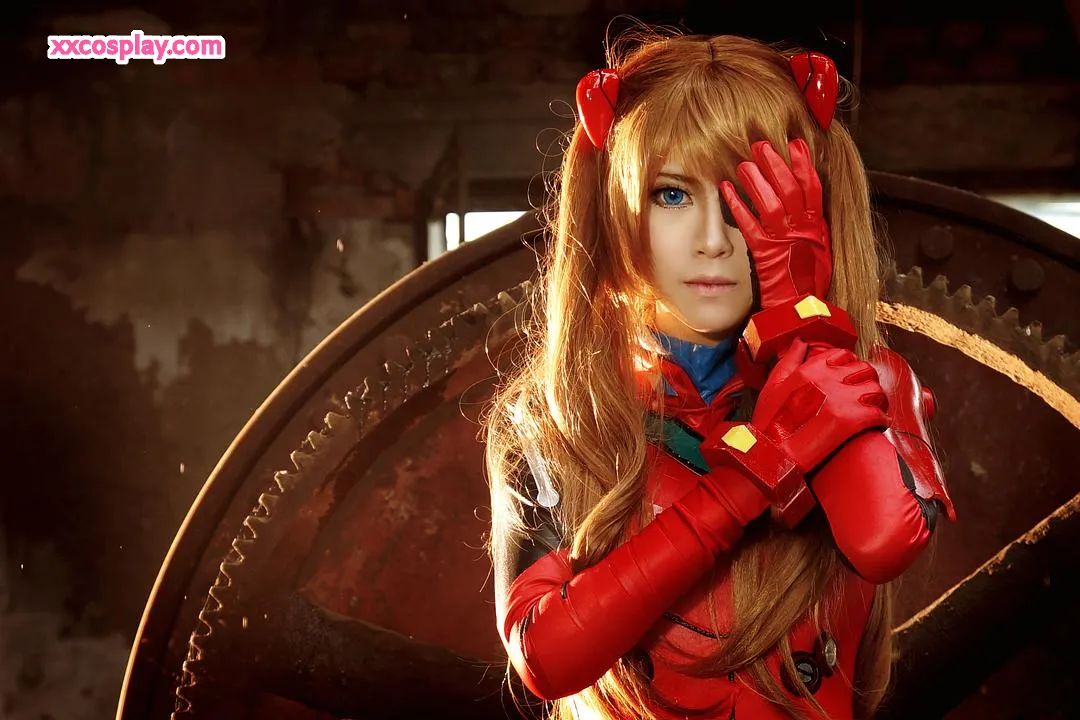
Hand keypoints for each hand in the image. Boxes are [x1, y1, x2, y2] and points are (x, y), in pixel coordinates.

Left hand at [720, 139, 831, 308]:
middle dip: (776, 165)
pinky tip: (726, 190)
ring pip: (772, 204)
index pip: (813, 187)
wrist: (802, 311)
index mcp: (817, 227)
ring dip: (757, 181)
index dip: (804, 164)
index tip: (795, 144)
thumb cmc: (808, 282)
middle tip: (761, 145)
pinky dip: (739, 206)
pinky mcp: (766, 254)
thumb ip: (810, 226)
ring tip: (743, 163)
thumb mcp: (817, 250)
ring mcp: (785, 242)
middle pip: (790, 189)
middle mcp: (803, 231)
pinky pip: (751, 226)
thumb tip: (804, 202)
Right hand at [752, 338, 888, 473]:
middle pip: (865, 370)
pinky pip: (879, 415)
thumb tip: (800, 342)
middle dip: (867, 380)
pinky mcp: (853, 421)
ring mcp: (843, 400)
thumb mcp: (772, 386)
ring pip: (877, 390)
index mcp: (810, 369)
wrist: (772, 456)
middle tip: (863, 394)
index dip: (849, 364)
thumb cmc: (768, 423)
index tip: (848, 376)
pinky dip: (880, 421)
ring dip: (877, 400)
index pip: (843, 354)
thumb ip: (789, 361)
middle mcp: (829, 379)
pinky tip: (873, 426)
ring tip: (870, 409)